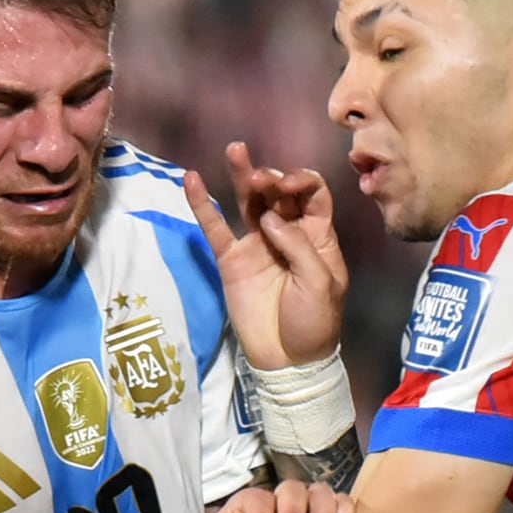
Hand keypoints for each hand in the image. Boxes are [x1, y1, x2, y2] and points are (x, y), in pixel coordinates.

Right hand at [187, 142, 348, 369]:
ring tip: (236, 151)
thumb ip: (299, 247)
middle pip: (279, 192)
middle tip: (262, 179)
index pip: (312, 194)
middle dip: (272, 178)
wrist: (288, 360)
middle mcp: (286, 233)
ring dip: (243, 175)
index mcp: (317, 236)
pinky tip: (191, 179)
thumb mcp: (320, 284)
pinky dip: (202, 204)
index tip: (289, 186)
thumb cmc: (314, 323)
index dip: (302, 181)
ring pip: (248, 202)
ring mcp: (256, 244)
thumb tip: (269, 218)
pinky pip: (215, 228)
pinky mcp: (231, 260)